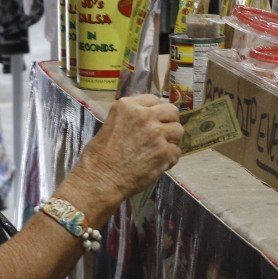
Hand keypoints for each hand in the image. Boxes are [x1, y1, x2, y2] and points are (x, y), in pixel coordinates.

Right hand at [63, 94, 183, 218]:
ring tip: (162, 149)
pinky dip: (170, 158)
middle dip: (169, 121)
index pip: (154, 99)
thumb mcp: (111, 124)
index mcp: (127, 106)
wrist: (100, 179)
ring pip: (178, 130)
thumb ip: (131, 117)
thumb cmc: (99, 156)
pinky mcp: (164, 151)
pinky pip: (177, 151)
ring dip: (172, 140)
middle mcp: (144, 115)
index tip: (155, 120)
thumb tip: (149, 116)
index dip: (156, 111)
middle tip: (164, 133)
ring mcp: (156, 133)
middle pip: (171, 110)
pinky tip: (160, 163)